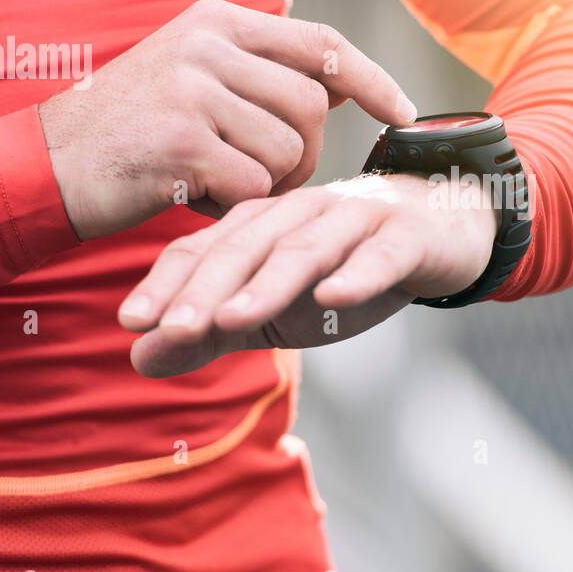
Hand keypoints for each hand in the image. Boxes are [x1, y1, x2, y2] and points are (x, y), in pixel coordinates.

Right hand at [38, 0, 415, 239]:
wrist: (41, 166)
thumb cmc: (129, 133)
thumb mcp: (193, 78)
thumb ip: (262, 74)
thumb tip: (349, 80)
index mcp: (216, 22)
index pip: (321, 42)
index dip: (373, 78)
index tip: (405, 111)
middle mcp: (207, 45)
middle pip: (314, 106)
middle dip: (305, 154)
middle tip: (265, 176)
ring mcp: (192, 91)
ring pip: (289, 149)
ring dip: (268, 184)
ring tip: (217, 183)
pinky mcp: (180, 143)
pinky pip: (254, 185)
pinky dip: (235, 206)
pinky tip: (195, 199)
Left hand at [116, 173, 497, 376]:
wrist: (441, 230)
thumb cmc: (348, 268)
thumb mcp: (277, 308)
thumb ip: (213, 331)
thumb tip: (137, 358)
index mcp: (262, 225)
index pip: (206, 250)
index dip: (168, 283)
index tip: (130, 322)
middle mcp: (301, 212)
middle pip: (247, 246)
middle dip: (206, 287)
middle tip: (170, 326)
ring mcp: (355, 218)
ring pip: (305, 248)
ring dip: (268, 284)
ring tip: (233, 319)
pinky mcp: (406, 234)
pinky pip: (380, 253)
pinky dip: (357, 275)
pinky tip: (334, 299)